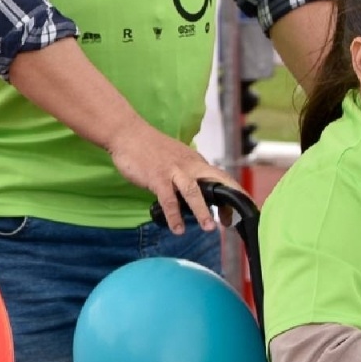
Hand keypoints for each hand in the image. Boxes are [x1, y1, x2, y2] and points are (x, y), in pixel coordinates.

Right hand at [106, 121, 238, 233]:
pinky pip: (168, 200)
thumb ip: (186, 172)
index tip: (232, 212)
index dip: (232, 194)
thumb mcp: (175, 158)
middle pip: (216, 182)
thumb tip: (193, 191)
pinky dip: (174, 216)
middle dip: (228, 202)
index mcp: (195, 161)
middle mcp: (189, 165)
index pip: (221, 177)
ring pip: (193, 192)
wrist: (127, 133)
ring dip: (203, 211)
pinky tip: (177, 229)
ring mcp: (173, 171)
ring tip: (209, 228)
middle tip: (231, 222)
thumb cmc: (148, 146)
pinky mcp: (157, 177)